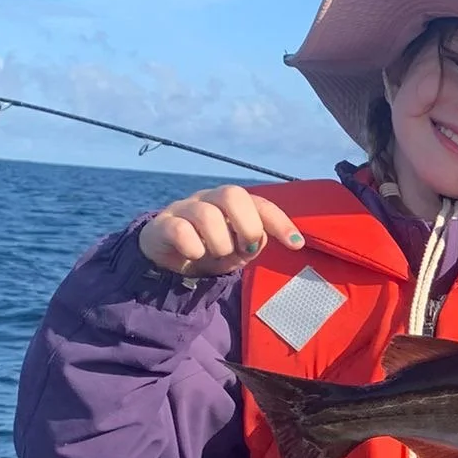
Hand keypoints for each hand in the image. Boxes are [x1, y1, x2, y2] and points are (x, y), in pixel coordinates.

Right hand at [138, 185, 303, 277]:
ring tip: (216, 256)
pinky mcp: (162, 224)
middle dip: (246, 226)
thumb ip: (253, 243)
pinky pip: (180, 230)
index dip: (280, 221)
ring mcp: (184, 209)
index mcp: (232, 204)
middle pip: (232, 194)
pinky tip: (194, 255)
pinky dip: (194, 248)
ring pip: (207, 215)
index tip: (295, 244)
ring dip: (219, 243)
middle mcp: (209, 199)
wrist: (169, 263)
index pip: (260, 203)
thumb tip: (259, 239)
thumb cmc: (210, 251)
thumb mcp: (238, 251)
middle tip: (244, 249)